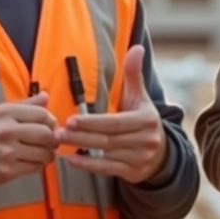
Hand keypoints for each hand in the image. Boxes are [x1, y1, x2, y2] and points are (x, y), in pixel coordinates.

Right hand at [0, 92, 57, 185]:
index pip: (42, 114)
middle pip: (46, 134)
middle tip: (50, 140)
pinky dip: (38, 165)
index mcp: (6, 112)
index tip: (49, 125)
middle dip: (52, 138)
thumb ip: (26, 104)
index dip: (51, 121)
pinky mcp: (8, 171)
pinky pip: (36, 168)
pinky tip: (32, 161)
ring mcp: (7, 152)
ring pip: (44, 153)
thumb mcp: (2, 112)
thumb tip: (46, 96)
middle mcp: (7, 131)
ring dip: (48, 153)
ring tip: (43, 152)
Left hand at [54, 45, 167, 183]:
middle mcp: (145, 140)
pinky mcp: (133, 173)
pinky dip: (89, 165)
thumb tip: (137, 48)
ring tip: (60, 142)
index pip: (115, 122)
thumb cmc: (143, 119)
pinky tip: (72, 160)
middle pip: (108, 139)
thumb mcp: (140, 97)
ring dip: (80, 149)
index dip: (93, 122)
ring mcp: (140, 158)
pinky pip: (107, 169)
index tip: (72, 119)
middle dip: (81, 135)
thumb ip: (134, 74)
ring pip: (106, 154)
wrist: (161, 152)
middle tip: (58, 131)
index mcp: (146, 119)